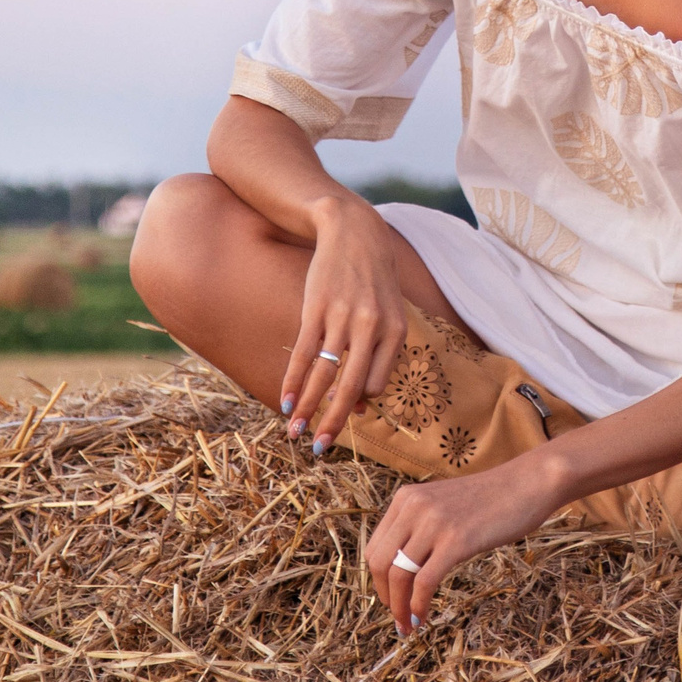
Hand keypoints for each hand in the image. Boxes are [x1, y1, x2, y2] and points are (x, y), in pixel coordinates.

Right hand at [282, 198, 408, 452]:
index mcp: (395, 331)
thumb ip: (379, 355)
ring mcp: (342, 316)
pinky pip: (304, 353)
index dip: (359, 403)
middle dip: (333, 422)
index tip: (343, 416)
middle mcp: (372, 326)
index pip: (377, 384)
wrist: (354, 231)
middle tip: (320, 450)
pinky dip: (293, 380)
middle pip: (352, 387)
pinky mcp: (316, 308)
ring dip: (307, 408)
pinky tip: (285, 400)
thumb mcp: (388, 313)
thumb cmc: (373, 281)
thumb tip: (360, 405)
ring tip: (294, 432)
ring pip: (323, 374)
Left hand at [362, 455, 564, 630]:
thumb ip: (420, 526)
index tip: (390, 601)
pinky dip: (418, 605)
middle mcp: (414, 507)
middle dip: (385, 597)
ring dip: (400, 607)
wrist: (528, 483)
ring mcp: (434, 522)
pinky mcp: (456, 540)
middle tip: (399, 618)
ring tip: (409, 625)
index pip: (374, 548)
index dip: (378, 582)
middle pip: (380, 564)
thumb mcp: (443, 505)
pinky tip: (423, 617)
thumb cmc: (491, 499)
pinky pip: (425, 582)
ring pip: (398, 575)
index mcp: (406, 498)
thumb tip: (401, 571)